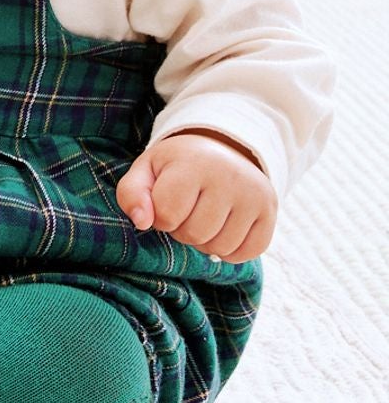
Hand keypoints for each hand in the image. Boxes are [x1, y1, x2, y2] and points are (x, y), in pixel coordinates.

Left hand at [115, 130, 277, 262]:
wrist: (225, 149)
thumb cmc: (178, 166)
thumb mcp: (147, 170)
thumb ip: (132, 194)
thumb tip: (142, 223)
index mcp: (193, 163)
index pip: (166, 216)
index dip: (161, 216)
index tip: (167, 200)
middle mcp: (228, 176)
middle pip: (194, 235)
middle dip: (183, 230)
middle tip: (188, 209)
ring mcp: (254, 194)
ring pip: (220, 248)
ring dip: (206, 241)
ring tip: (206, 216)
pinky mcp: (270, 211)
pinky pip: (247, 253)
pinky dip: (231, 250)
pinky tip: (225, 227)